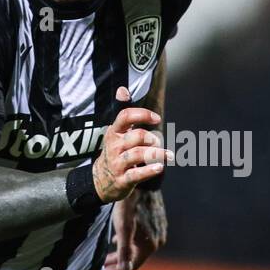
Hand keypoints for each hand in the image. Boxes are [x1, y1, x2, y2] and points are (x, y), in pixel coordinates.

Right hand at [92, 86, 170, 202]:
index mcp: (114, 132)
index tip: (157, 119)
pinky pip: (137, 174)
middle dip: (152, 138)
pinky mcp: (122, 179)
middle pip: (136, 136)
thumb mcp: (117, 133)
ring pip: (138, 154)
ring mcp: (117, 163)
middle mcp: (114, 146)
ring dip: (157, 154)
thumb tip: (122, 89)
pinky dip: (149, 171)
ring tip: (168, 155)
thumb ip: (124, 113)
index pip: (125, 116)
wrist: (100, 180)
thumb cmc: (116, 151)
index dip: (143, 114)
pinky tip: (160, 168)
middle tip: (158, 142)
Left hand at [105, 189, 166, 269]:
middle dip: (117, 262)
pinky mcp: (157, 223)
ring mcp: (158, 232)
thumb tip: (125, 269)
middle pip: (134, 258)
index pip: (131, 266)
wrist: (143, 182)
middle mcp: (157, 241)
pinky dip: (129, 242)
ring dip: (122, 252)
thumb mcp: (123, 228)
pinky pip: (141, 239)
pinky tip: (119, 239)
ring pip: (137, 248)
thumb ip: (124, 250)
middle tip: (102, 263)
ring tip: (108, 253)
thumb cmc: (130, 205)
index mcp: (149, 245)